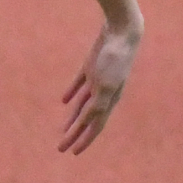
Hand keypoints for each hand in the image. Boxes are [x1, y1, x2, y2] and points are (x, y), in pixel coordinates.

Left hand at [59, 21, 141, 153]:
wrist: (121, 31)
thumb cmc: (114, 58)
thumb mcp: (105, 83)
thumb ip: (99, 102)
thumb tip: (89, 120)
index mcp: (109, 100)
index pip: (95, 126)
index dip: (84, 140)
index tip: (72, 152)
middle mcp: (104, 93)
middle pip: (87, 119)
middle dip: (74, 134)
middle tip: (61, 148)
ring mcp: (97, 80)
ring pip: (83, 105)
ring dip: (73, 118)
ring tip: (64, 130)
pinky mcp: (91, 67)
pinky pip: (79, 85)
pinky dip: (72, 93)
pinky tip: (64, 100)